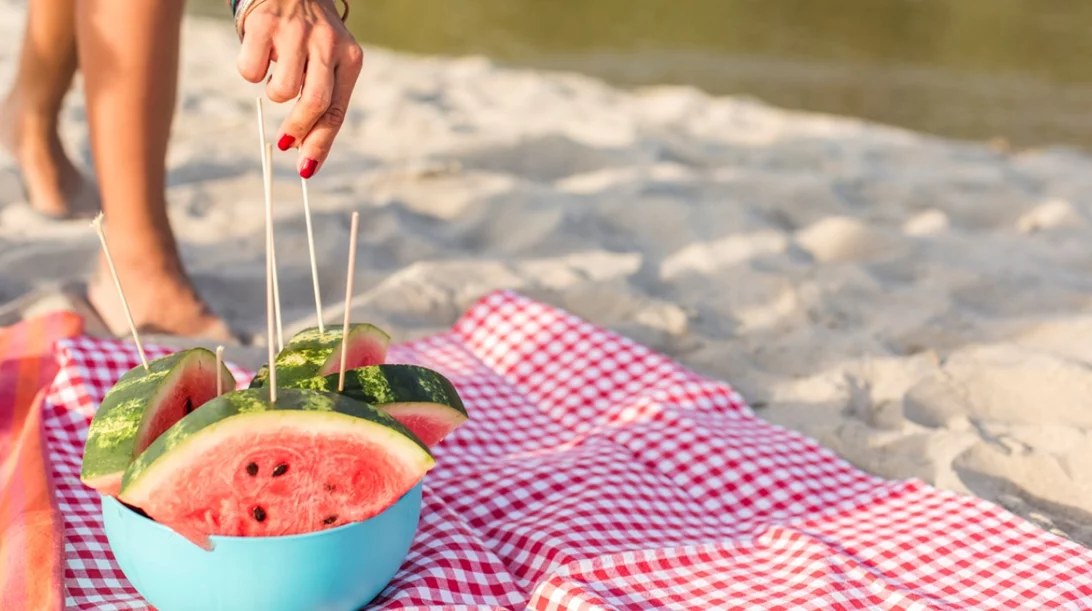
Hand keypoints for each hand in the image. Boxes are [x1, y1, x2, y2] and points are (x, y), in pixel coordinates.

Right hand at [236, 0, 362, 177]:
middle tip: (285, 141)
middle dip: (298, 130)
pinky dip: (251, 72)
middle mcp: (327, 44)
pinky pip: (251, 72)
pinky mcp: (264, 25)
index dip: (321, 143)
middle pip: (315, 105)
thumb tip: (301, 148)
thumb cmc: (309, 33)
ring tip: (278, 72)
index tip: (306, 168)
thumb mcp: (329, 60)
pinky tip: (262, 53)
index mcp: (351, 58)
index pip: (337, 111)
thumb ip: (323, 98)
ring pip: (282, 91)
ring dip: (275, 93)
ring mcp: (296, 34)